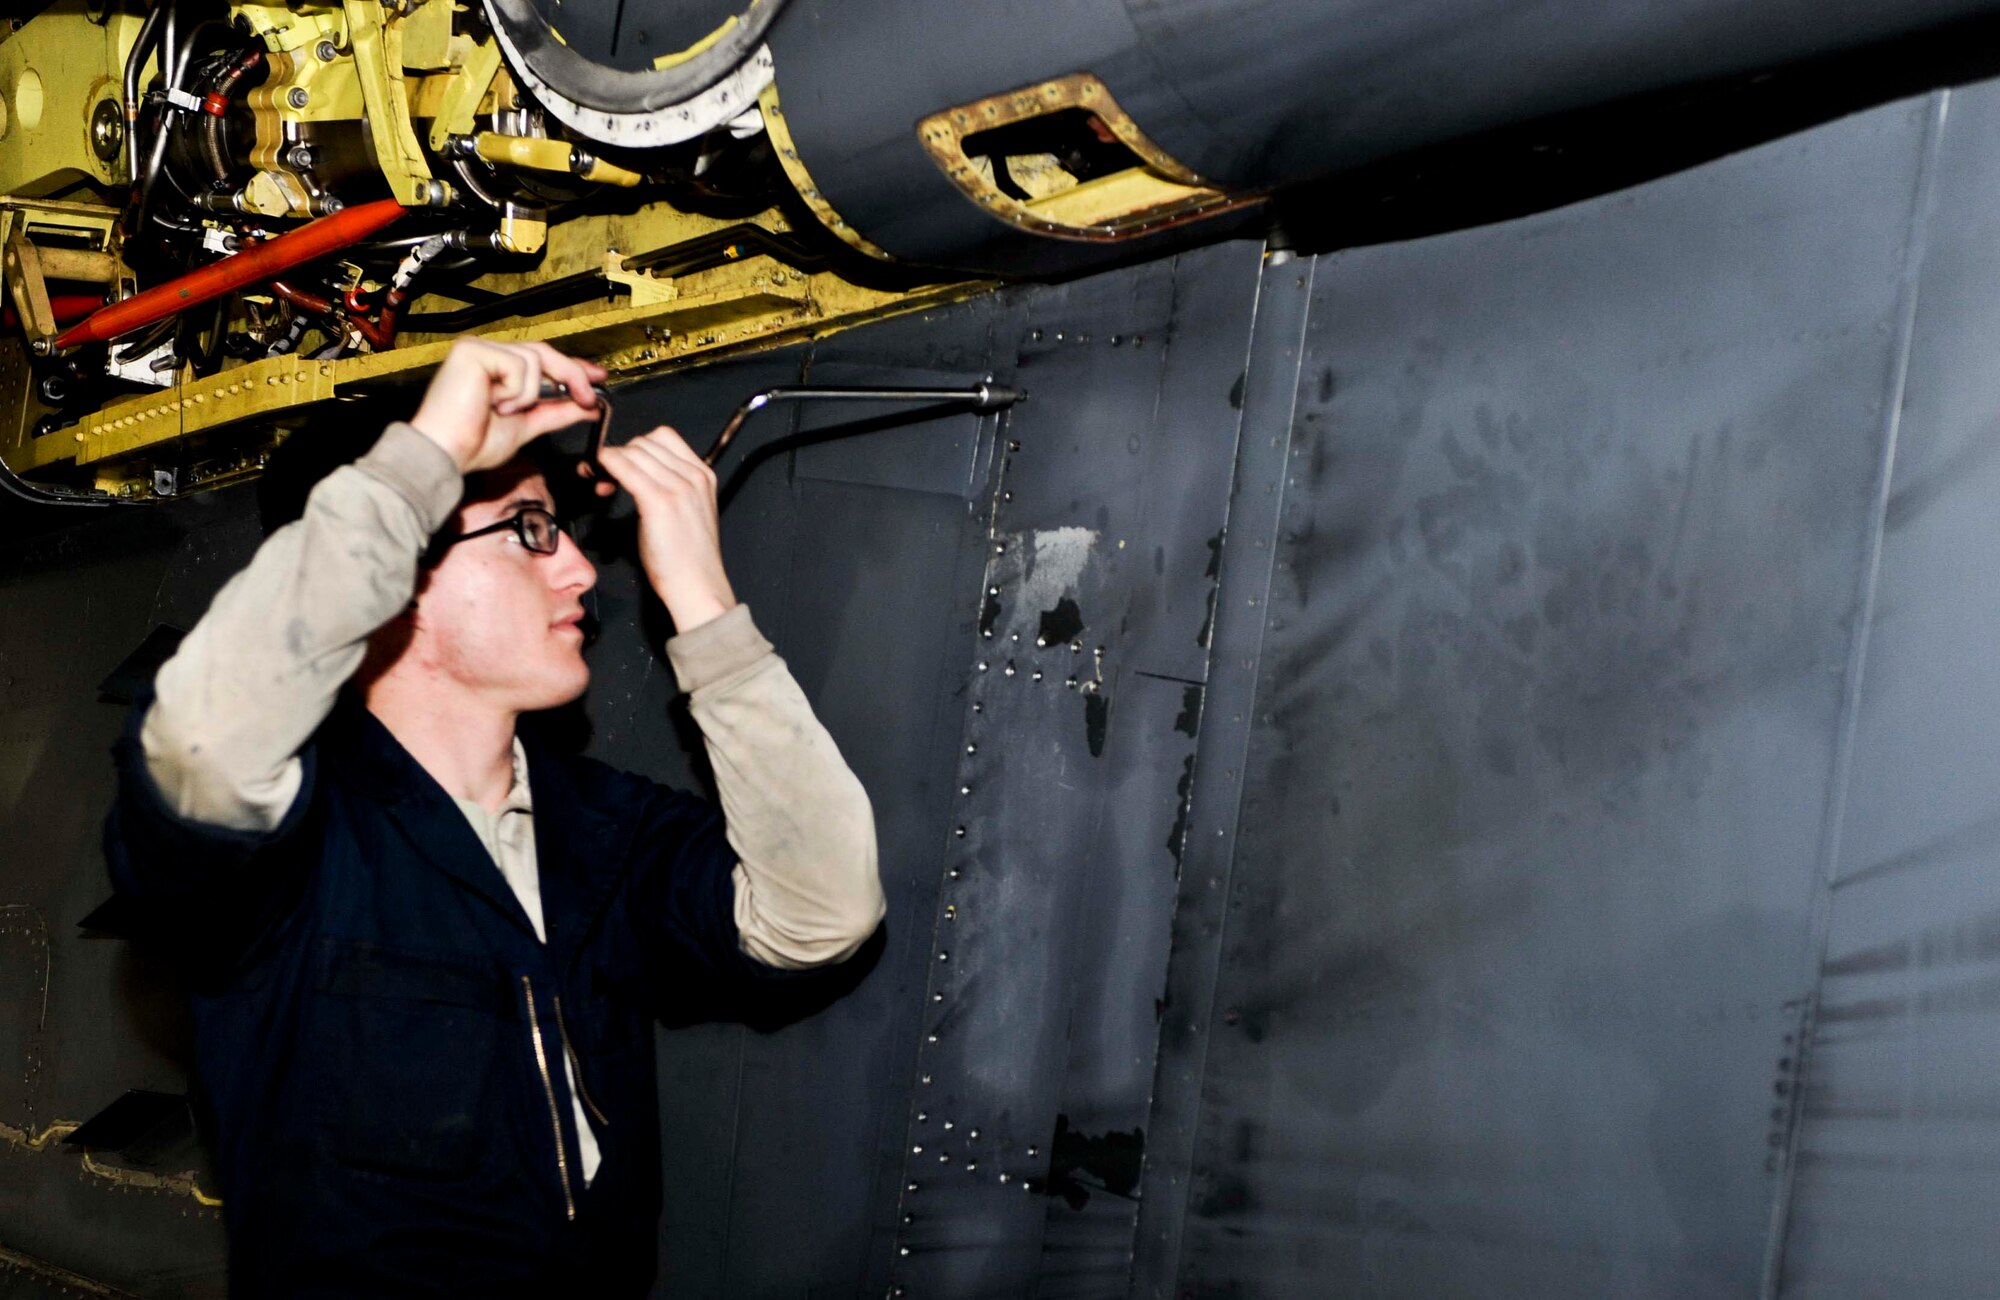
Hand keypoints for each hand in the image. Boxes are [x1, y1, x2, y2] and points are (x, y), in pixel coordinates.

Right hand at [409, 337, 606, 472]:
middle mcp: (487, 353)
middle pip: (544, 353)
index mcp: (497, 369)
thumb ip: (556, 412)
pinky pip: (518, 365)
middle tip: (588, 397)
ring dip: (529, 393)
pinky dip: (515, 391)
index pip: (543, 359)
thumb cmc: (473, 443)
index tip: (598, 377)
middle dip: (571, 375)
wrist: (447, 454)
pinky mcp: (472, 350)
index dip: (572, 367)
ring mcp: (478, 349)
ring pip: (534, 359)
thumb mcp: (527, 425)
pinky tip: (493, 403)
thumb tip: (587, 405)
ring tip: (503, 410)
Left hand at [594, 426, 736, 630]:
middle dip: (621, 455)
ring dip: (610, 464)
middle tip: (607, 480)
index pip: (663, 437)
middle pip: (645, 442)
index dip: (637, 448)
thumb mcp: (687, 512)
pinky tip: (603, 485)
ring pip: (632, 451)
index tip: (625, 467)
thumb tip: (630, 471)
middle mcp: (694, 475)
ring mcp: (679, 487)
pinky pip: (625, 467)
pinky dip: (608, 467)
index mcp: (703, 475)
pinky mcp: (660, 501)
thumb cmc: (687, 558)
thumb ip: (668, 486)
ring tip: (605, 488)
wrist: (697, 586)